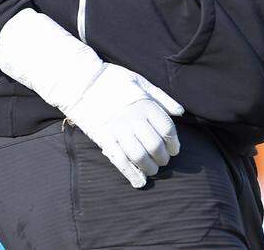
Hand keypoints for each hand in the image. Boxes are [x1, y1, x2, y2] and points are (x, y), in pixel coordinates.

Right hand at [66, 64, 184, 188]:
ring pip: (139, 156)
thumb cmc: (114, 80)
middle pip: (155, 145)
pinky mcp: (103, 139)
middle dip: (163, 157)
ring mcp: (117, 129)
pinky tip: (140, 181)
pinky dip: (131, 174)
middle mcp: (133, 118)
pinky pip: (120, 160)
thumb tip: (180, 112)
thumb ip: (162, 98)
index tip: (174, 149)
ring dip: (149, 167)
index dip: (174, 143)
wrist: (82, 83)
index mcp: (145, 104)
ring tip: (153, 169)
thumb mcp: (141, 82)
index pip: (167, 129)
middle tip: (164, 161)